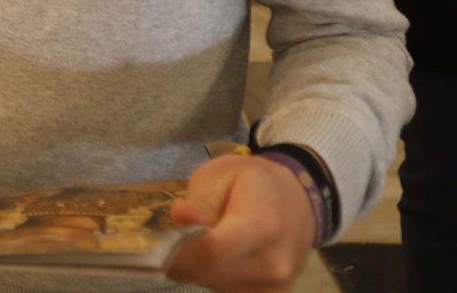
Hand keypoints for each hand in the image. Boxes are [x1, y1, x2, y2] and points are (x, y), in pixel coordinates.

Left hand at [165, 154, 316, 292]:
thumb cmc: (257, 182)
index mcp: (263, 226)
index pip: (211, 251)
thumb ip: (200, 201)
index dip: (175, 249)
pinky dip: (209, 274)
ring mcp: (273, 288)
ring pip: (208, 283)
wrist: (300, 203)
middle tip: (176, 233)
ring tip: (206, 239)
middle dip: (179, 256)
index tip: (156, 238)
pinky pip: (221, 290)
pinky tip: (217, 255)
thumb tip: (180, 218)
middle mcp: (271, 265)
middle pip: (205, 271)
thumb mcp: (222, 175)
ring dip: (195, 266)